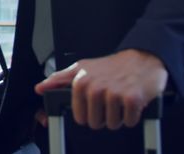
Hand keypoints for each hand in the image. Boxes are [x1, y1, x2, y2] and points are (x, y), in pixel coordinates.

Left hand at [34, 49, 166, 129]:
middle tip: (110, 101)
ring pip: (112, 124)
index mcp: (81, 82)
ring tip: (120, 100)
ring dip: (119, 116)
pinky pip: (129, 122)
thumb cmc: (112, 66)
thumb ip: (59, 79)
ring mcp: (114, 93)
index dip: (89, 114)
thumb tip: (40, 88)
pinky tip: (131, 102)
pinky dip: (132, 116)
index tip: (95, 104)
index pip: (79, 117)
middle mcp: (95, 88)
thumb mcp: (82, 68)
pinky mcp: (132, 99)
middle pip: (95, 123)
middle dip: (104, 116)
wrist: (142, 59)